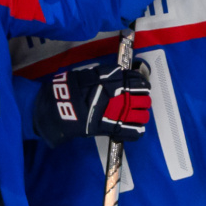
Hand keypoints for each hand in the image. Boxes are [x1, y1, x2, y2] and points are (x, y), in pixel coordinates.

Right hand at [33, 60, 151, 147]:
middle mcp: (121, 97)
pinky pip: (135, 132)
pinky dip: (136, 130)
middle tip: (137, 100)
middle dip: (143, 99)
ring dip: (141, 114)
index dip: (141, 84)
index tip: (140, 86)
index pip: (138, 81)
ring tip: (135, 115)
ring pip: (143, 115)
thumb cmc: (72, 89)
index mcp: (115, 81)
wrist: (60, 108)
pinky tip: (133, 128)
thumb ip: (105, 75)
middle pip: (144, 98)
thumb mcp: (88, 75)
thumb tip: (118, 73)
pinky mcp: (114, 129)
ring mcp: (119, 114)